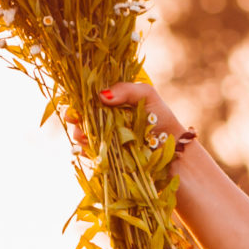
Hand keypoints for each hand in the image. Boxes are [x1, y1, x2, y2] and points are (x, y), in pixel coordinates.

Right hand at [72, 80, 187, 155]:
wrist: (174, 148)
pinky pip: (90, 156)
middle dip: (74, 120)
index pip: (84, 100)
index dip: (76, 104)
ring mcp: (103, 140)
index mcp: (108, 103)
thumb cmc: (160, 117)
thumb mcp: (146, 95)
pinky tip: (92, 150)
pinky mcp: (106, 158)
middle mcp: (102, 121)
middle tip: (78, 122)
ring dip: (80, 137)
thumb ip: (126, 90)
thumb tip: (101, 95)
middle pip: (77, 119)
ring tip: (88, 137)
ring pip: (80, 138)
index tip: (74, 110)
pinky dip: (87, 153)